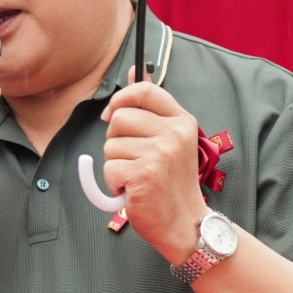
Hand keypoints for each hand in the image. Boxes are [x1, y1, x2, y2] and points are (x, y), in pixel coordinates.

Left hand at [101, 80, 206, 259]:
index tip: (112, 114)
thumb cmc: (171, 183)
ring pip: (110, 145)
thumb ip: (153, 111)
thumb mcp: (171, 141)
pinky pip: (108, 168)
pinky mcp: (144, 174)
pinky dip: (113, 183)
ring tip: (135, 177)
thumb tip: (135, 70)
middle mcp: (174, 133)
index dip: (121, 99)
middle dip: (115, 140)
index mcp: (181, 120)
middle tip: (132, 160)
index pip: (145, 90)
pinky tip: (131, 190)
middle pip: (119, 118)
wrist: (184, 222)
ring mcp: (160, 153)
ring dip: (114, 165)